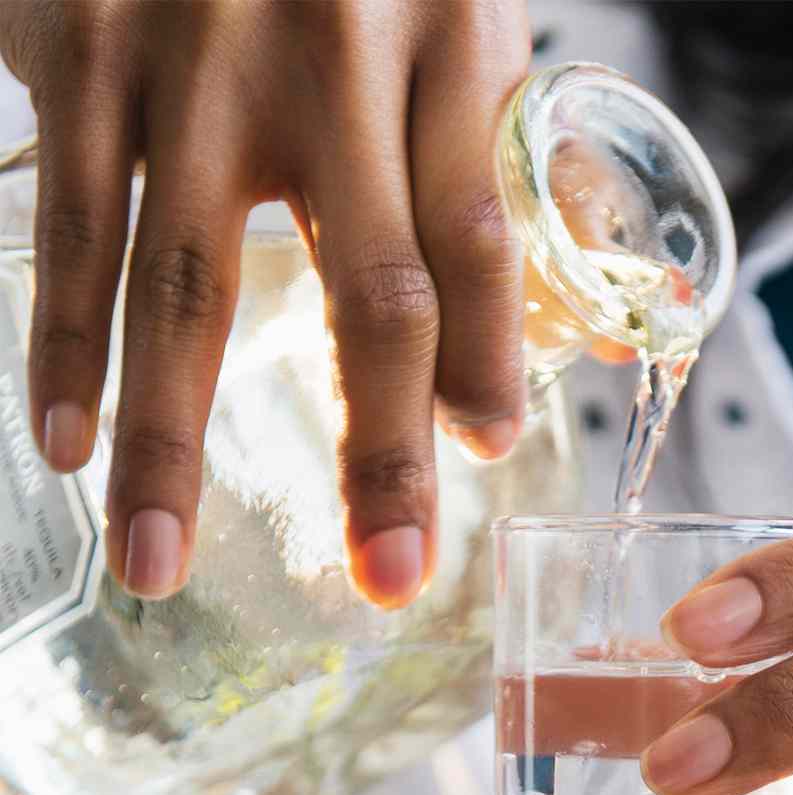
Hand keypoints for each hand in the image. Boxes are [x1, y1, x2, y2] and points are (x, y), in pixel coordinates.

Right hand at [1, 0, 530, 605]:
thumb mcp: (449, 7)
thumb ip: (489, 168)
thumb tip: (563, 355)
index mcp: (442, 40)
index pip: (478, 235)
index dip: (487, 361)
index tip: (488, 456)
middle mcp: (326, 54)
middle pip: (366, 289)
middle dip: (378, 453)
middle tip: (386, 576)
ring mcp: (192, 57)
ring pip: (186, 284)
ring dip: (169, 444)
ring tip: (160, 569)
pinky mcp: (81, 47)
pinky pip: (74, 227)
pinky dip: (65, 347)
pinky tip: (66, 447)